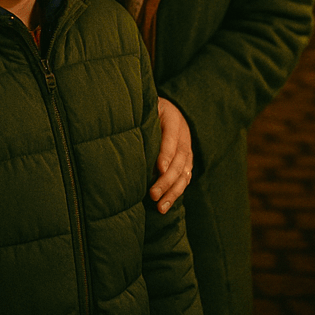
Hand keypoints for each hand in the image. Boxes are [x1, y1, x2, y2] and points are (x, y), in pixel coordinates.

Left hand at [150, 98, 192, 213]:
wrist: (171, 108)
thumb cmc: (152, 109)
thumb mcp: (148, 107)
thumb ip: (142, 117)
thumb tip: (127, 133)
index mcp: (173, 119)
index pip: (171, 137)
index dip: (166, 153)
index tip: (159, 169)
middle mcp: (184, 135)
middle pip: (178, 160)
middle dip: (166, 180)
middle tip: (153, 194)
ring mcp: (187, 150)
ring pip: (184, 174)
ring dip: (173, 192)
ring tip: (160, 207)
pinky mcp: (187, 161)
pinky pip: (185, 178)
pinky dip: (177, 192)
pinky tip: (166, 204)